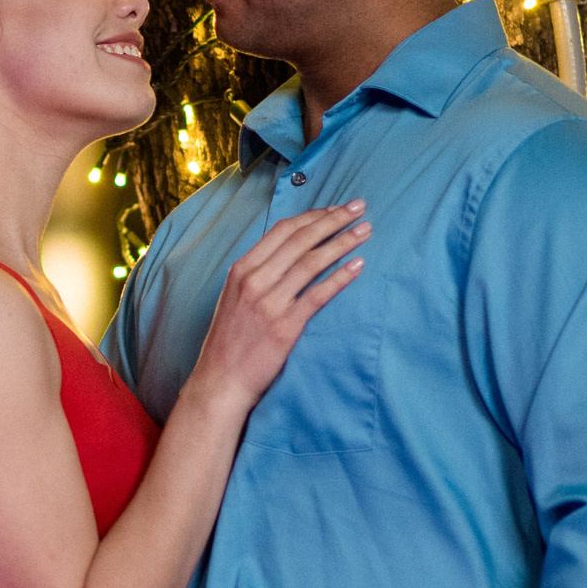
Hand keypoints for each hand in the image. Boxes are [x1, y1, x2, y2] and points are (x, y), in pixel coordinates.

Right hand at [189, 201, 368, 410]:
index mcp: (242, 269)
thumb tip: (288, 252)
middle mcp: (254, 280)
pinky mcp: (285, 326)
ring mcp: (270, 303)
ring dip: (342, 243)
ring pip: (312, 262)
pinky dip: (340, 278)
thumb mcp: (234, 296)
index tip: (335, 208)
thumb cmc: (230, 340)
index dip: (313, 216)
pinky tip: (358, 266)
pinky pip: (317, 295)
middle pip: (301, 240)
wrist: (220, 380)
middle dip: (334, 220)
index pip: (282, 230)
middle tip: (359, 208)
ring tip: (365, 231)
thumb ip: (258, 273)